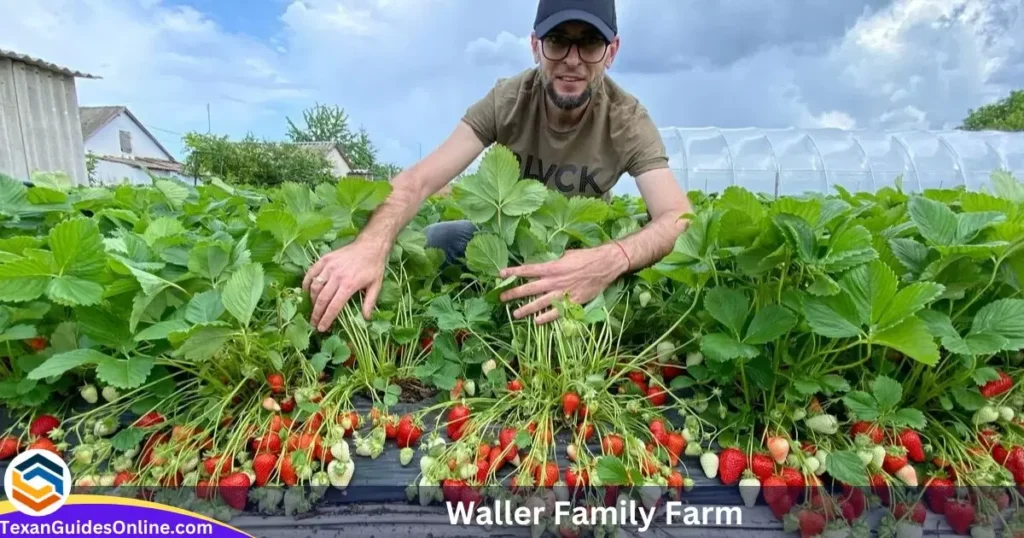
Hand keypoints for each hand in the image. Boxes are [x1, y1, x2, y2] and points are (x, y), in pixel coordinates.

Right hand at [302, 238, 388, 331]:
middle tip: (313, 323)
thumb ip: (369, 303)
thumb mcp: (376, 286)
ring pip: (314, 287)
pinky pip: (311, 273)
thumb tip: (366, 318)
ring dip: (311, 301)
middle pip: (322, 299)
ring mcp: (329, 267)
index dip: (326, 319)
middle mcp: (337, 276)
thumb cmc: (374, 267)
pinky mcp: (324, 259)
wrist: (370, 245)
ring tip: (313, 310)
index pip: (334, 306)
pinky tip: (306, 292)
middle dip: (316, 314)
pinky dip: (306, 283)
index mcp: (349, 285)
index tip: (321, 328)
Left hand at [498, 244, 629, 323]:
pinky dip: (546, 317)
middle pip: (529, 288)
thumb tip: (545, 265)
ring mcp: (563, 293)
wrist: (605, 265)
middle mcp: (554, 281)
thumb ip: (554, 262)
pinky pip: (557, 312)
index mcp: (552, 267)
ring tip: (515, 314)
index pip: (528, 270)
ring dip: (526, 309)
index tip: (501, 274)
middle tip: (502, 298)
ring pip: (540, 303)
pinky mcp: (573, 302)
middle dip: (514, 293)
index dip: (513, 272)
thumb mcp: (567, 255)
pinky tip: (537, 321)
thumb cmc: (586, 256)